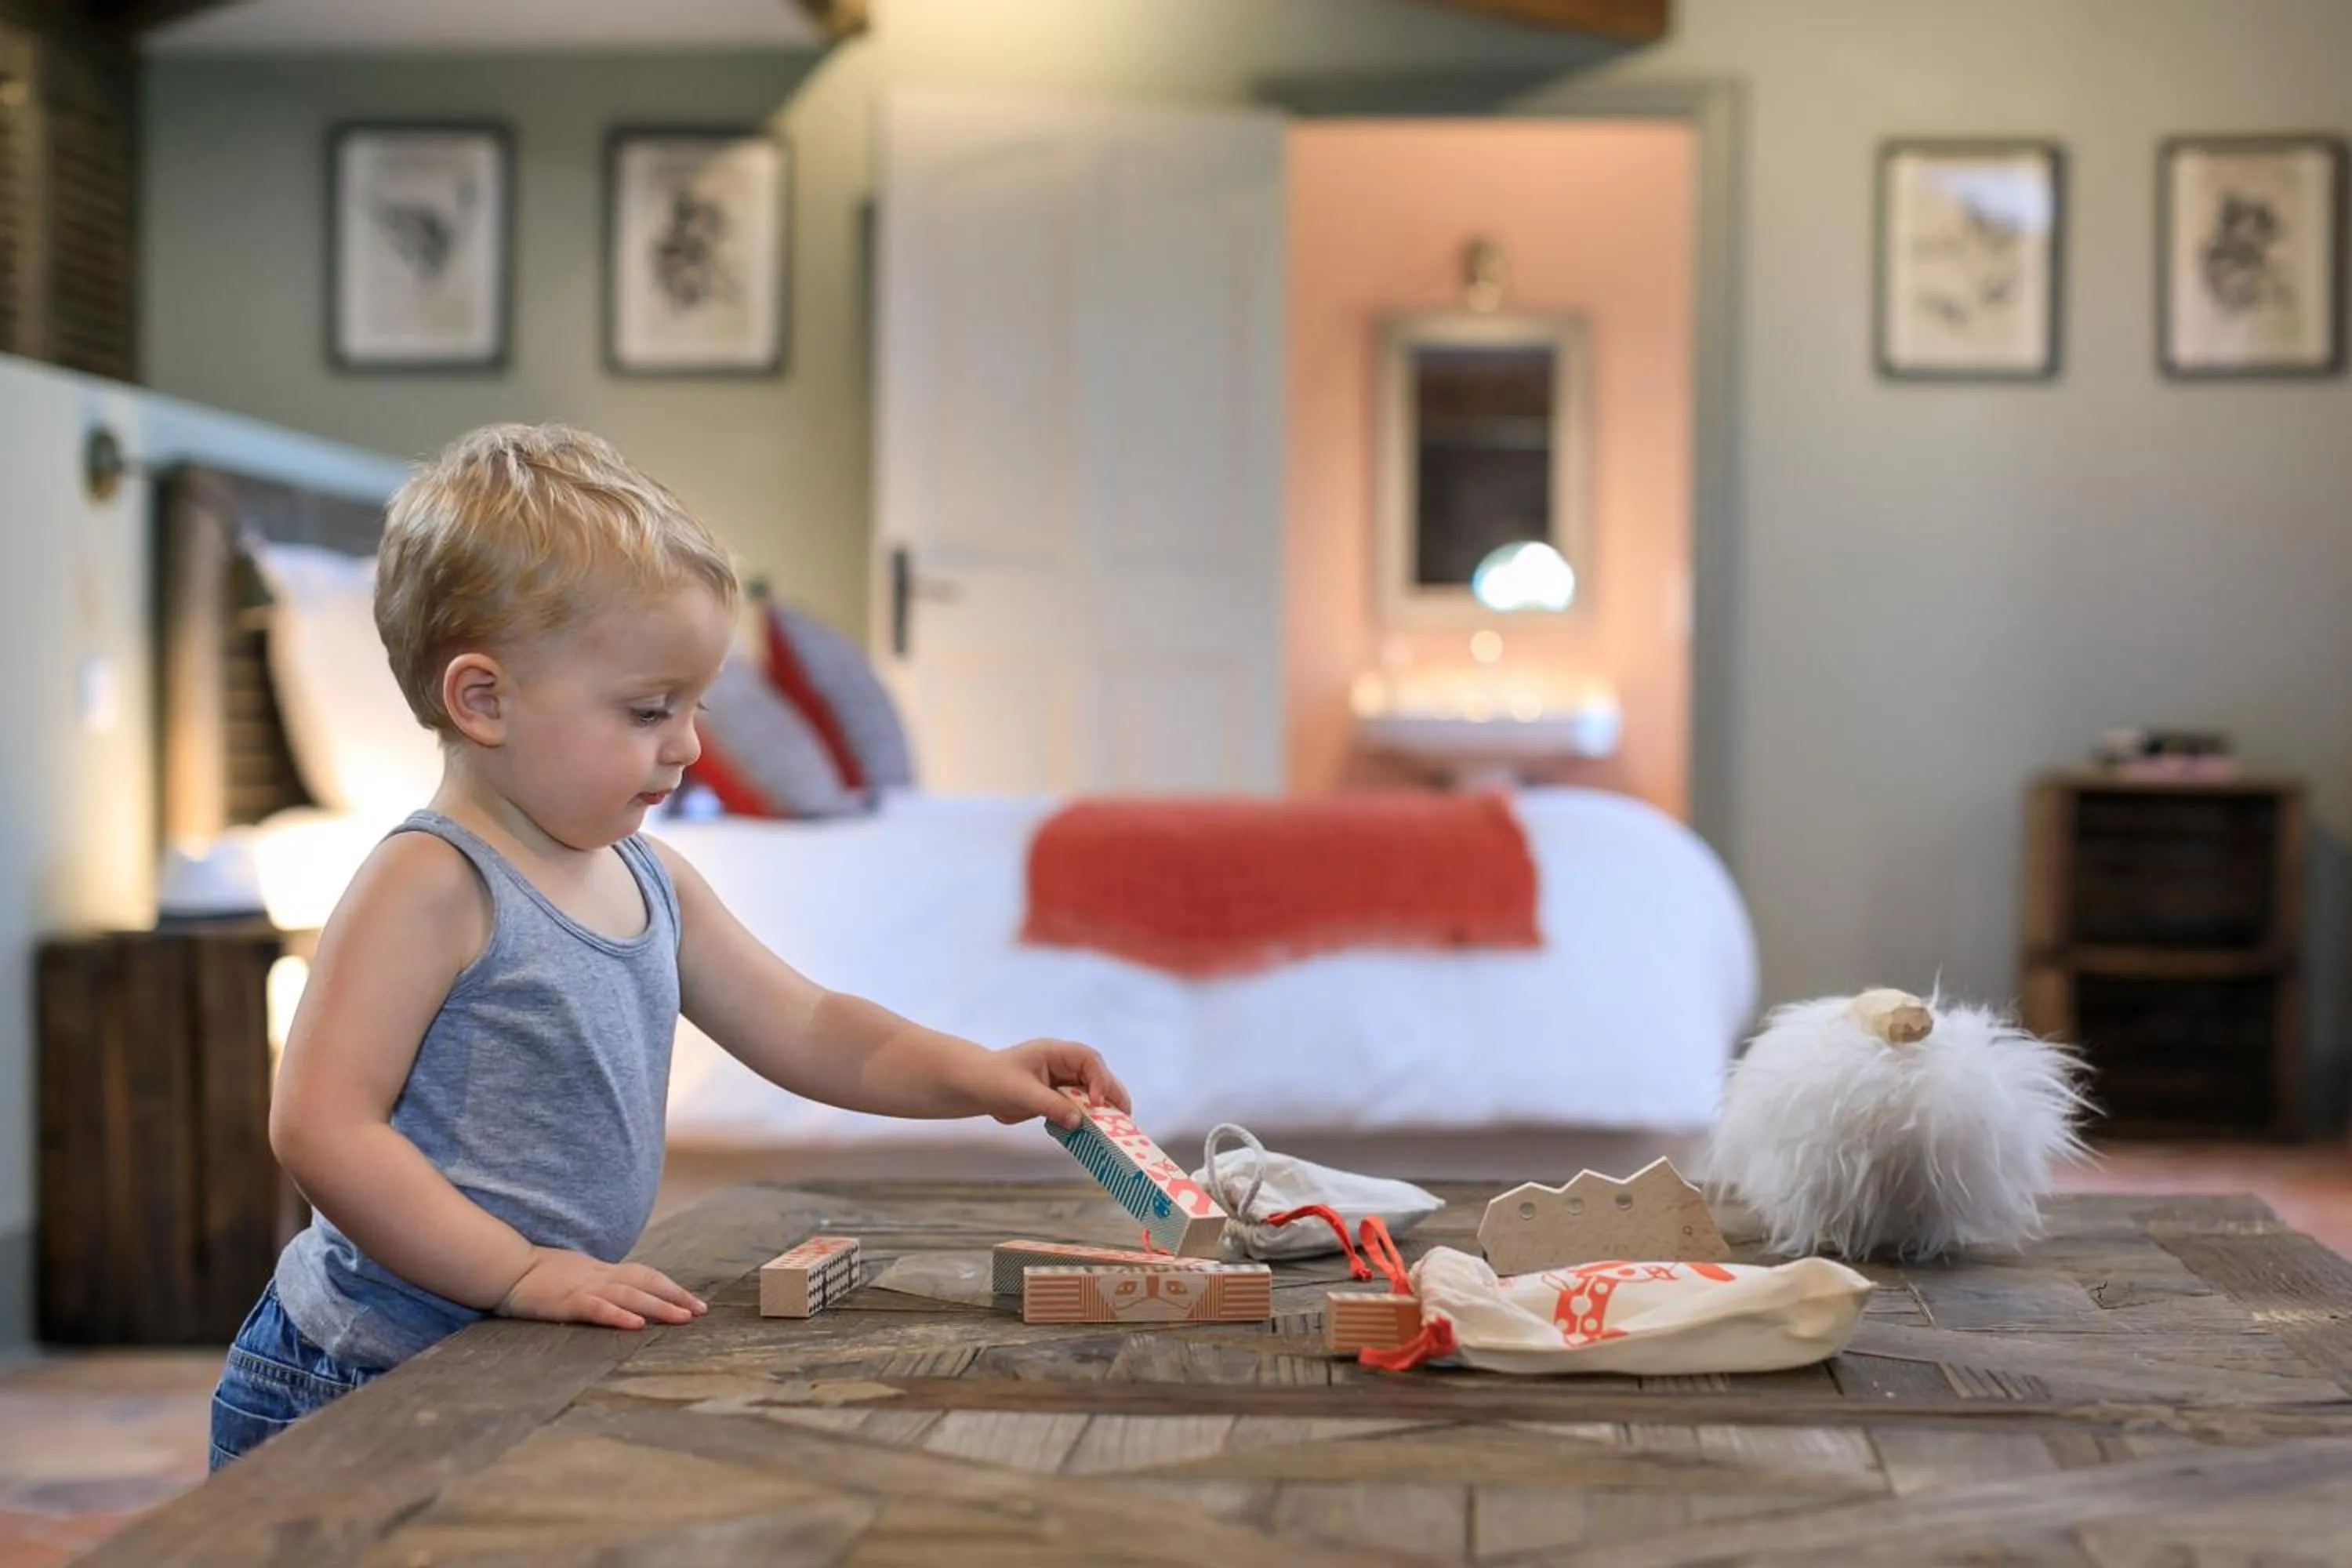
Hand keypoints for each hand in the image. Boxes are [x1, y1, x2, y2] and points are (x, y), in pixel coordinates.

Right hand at [494, 1246, 707, 1330]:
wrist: (505, 1267)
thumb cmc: (537, 1272)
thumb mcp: (575, 1274)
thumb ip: (598, 1282)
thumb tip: (621, 1294)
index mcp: (601, 1270)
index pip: (644, 1276)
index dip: (670, 1287)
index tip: (694, 1302)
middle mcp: (599, 1275)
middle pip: (646, 1283)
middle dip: (675, 1296)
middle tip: (701, 1311)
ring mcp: (584, 1287)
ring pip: (630, 1295)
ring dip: (659, 1307)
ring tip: (682, 1319)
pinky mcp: (567, 1302)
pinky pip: (598, 1309)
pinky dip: (620, 1316)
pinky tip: (638, 1326)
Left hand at [973, 1038, 1129, 1127]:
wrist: (975, 1087)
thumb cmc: (994, 1080)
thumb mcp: (1022, 1093)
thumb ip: (1050, 1106)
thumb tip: (1078, 1122)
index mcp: (1056, 1053)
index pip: (1088, 1060)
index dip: (1100, 1079)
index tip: (1098, 1102)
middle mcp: (1063, 1065)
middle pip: (1097, 1076)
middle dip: (1111, 1095)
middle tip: (1125, 1116)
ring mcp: (1062, 1082)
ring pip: (1091, 1094)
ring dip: (1102, 1110)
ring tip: (1116, 1128)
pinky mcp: (1058, 1099)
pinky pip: (1078, 1108)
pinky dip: (1086, 1120)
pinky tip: (1092, 1134)